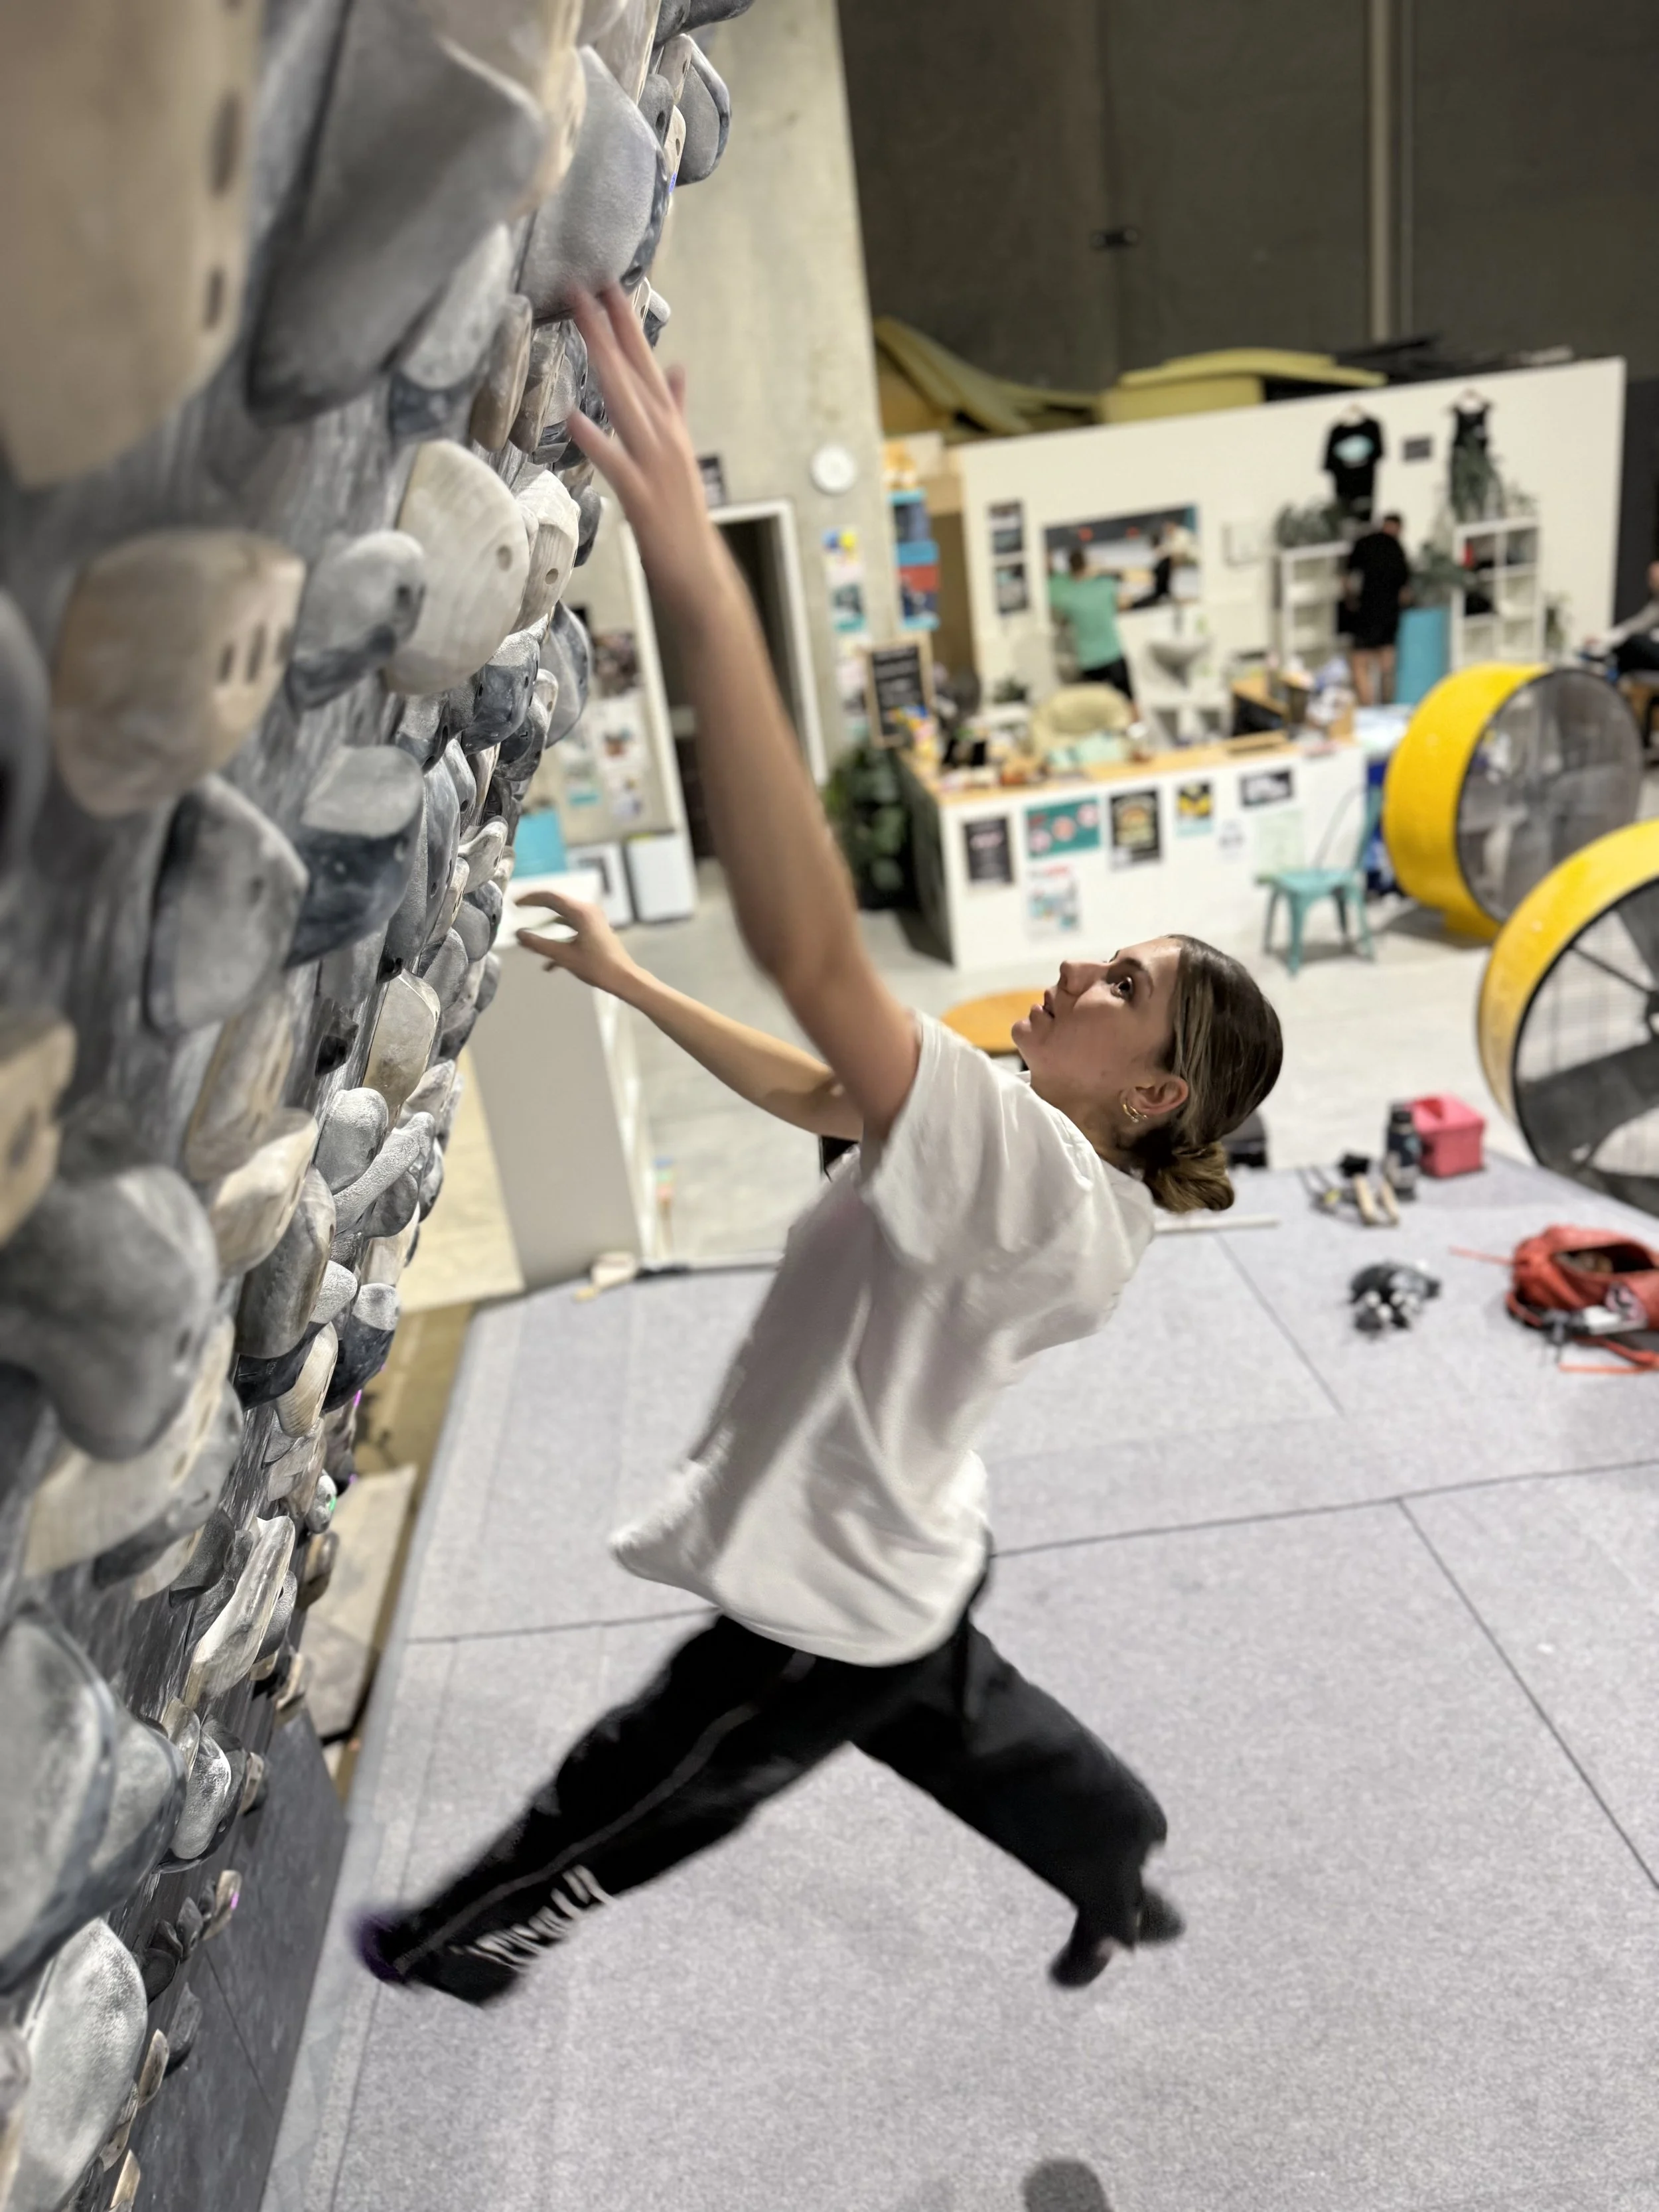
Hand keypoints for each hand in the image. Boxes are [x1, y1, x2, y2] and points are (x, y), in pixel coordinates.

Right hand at [516, 888, 639, 996]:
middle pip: (556, 904)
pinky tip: (549, 965)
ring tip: (530, 934)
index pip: (550, 897)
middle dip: (536, 908)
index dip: (530, 898)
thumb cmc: (596, 967)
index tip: (515, 903)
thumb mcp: (564, 956)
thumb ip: (539, 945)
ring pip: (563, 918)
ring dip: (547, 927)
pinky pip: (572, 930)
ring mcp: (593, 920)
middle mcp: (587, 911)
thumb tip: (518, 935)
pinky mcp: (595, 931)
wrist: (624, 978)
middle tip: (518, 910)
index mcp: (581, 912)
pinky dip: (560, 939)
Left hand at [565, 286, 730, 623]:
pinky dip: (598, 441)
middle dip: (608, 329)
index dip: (626, 323)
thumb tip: (677, 368)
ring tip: (581, 328)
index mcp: (669, 425)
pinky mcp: (643, 497)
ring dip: (604, 365)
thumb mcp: (680, 453)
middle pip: (633, 374)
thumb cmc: (682, 515)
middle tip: (584, 287)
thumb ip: (676, 409)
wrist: (698, 570)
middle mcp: (664, 437)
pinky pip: (617, 464)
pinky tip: (576, 419)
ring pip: (626, 405)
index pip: (646, 363)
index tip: (607, 285)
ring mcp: (655, 465)